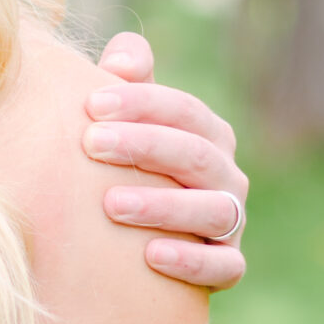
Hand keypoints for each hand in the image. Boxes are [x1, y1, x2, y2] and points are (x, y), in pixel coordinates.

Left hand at [87, 32, 246, 291]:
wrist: (132, 244)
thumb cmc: (123, 166)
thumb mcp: (122, 121)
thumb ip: (126, 83)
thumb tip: (124, 56)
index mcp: (207, 135)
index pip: (183, 110)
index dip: (141, 102)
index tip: (92, 104)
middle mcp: (226, 175)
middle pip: (196, 154)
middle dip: (144, 145)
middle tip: (91, 143)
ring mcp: (231, 222)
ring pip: (212, 210)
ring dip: (162, 207)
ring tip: (110, 204)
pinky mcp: (226, 265)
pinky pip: (224, 267)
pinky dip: (192, 261)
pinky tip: (151, 255)